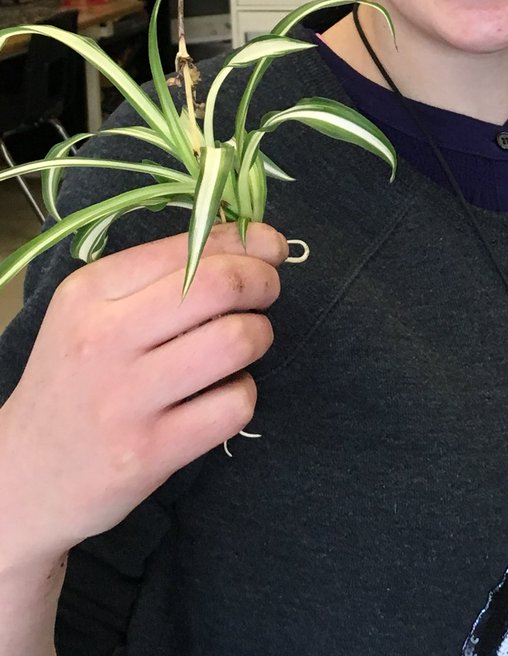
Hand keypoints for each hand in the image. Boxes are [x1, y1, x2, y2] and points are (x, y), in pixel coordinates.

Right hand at [0, 222, 286, 565]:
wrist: (22, 478)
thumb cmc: (74, 381)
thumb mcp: (92, 314)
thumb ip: (160, 276)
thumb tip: (250, 242)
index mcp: (92, 291)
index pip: (191, 246)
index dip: (247, 241)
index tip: (270, 247)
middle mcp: (105, 337)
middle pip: (221, 284)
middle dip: (264, 281)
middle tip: (267, 293)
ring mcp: (127, 398)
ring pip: (237, 341)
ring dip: (259, 336)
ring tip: (245, 345)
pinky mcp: (150, 452)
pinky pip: (235, 404)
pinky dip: (244, 394)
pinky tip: (222, 395)